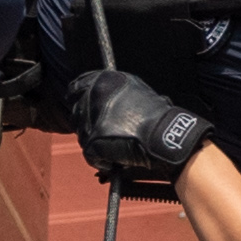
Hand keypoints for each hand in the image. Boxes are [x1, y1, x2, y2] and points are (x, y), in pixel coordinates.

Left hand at [64, 68, 208, 195]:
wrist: (165, 135)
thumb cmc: (156, 115)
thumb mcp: (134, 89)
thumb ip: (112, 91)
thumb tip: (98, 97)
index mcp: (104, 80)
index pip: (75, 88)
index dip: (76, 98)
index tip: (77, 105)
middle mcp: (94, 96)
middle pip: (76, 114)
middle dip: (86, 124)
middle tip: (104, 133)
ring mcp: (92, 119)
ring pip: (82, 136)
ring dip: (96, 143)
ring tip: (116, 146)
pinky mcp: (93, 141)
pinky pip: (90, 155)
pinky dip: (102, 160)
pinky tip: (116, 159)